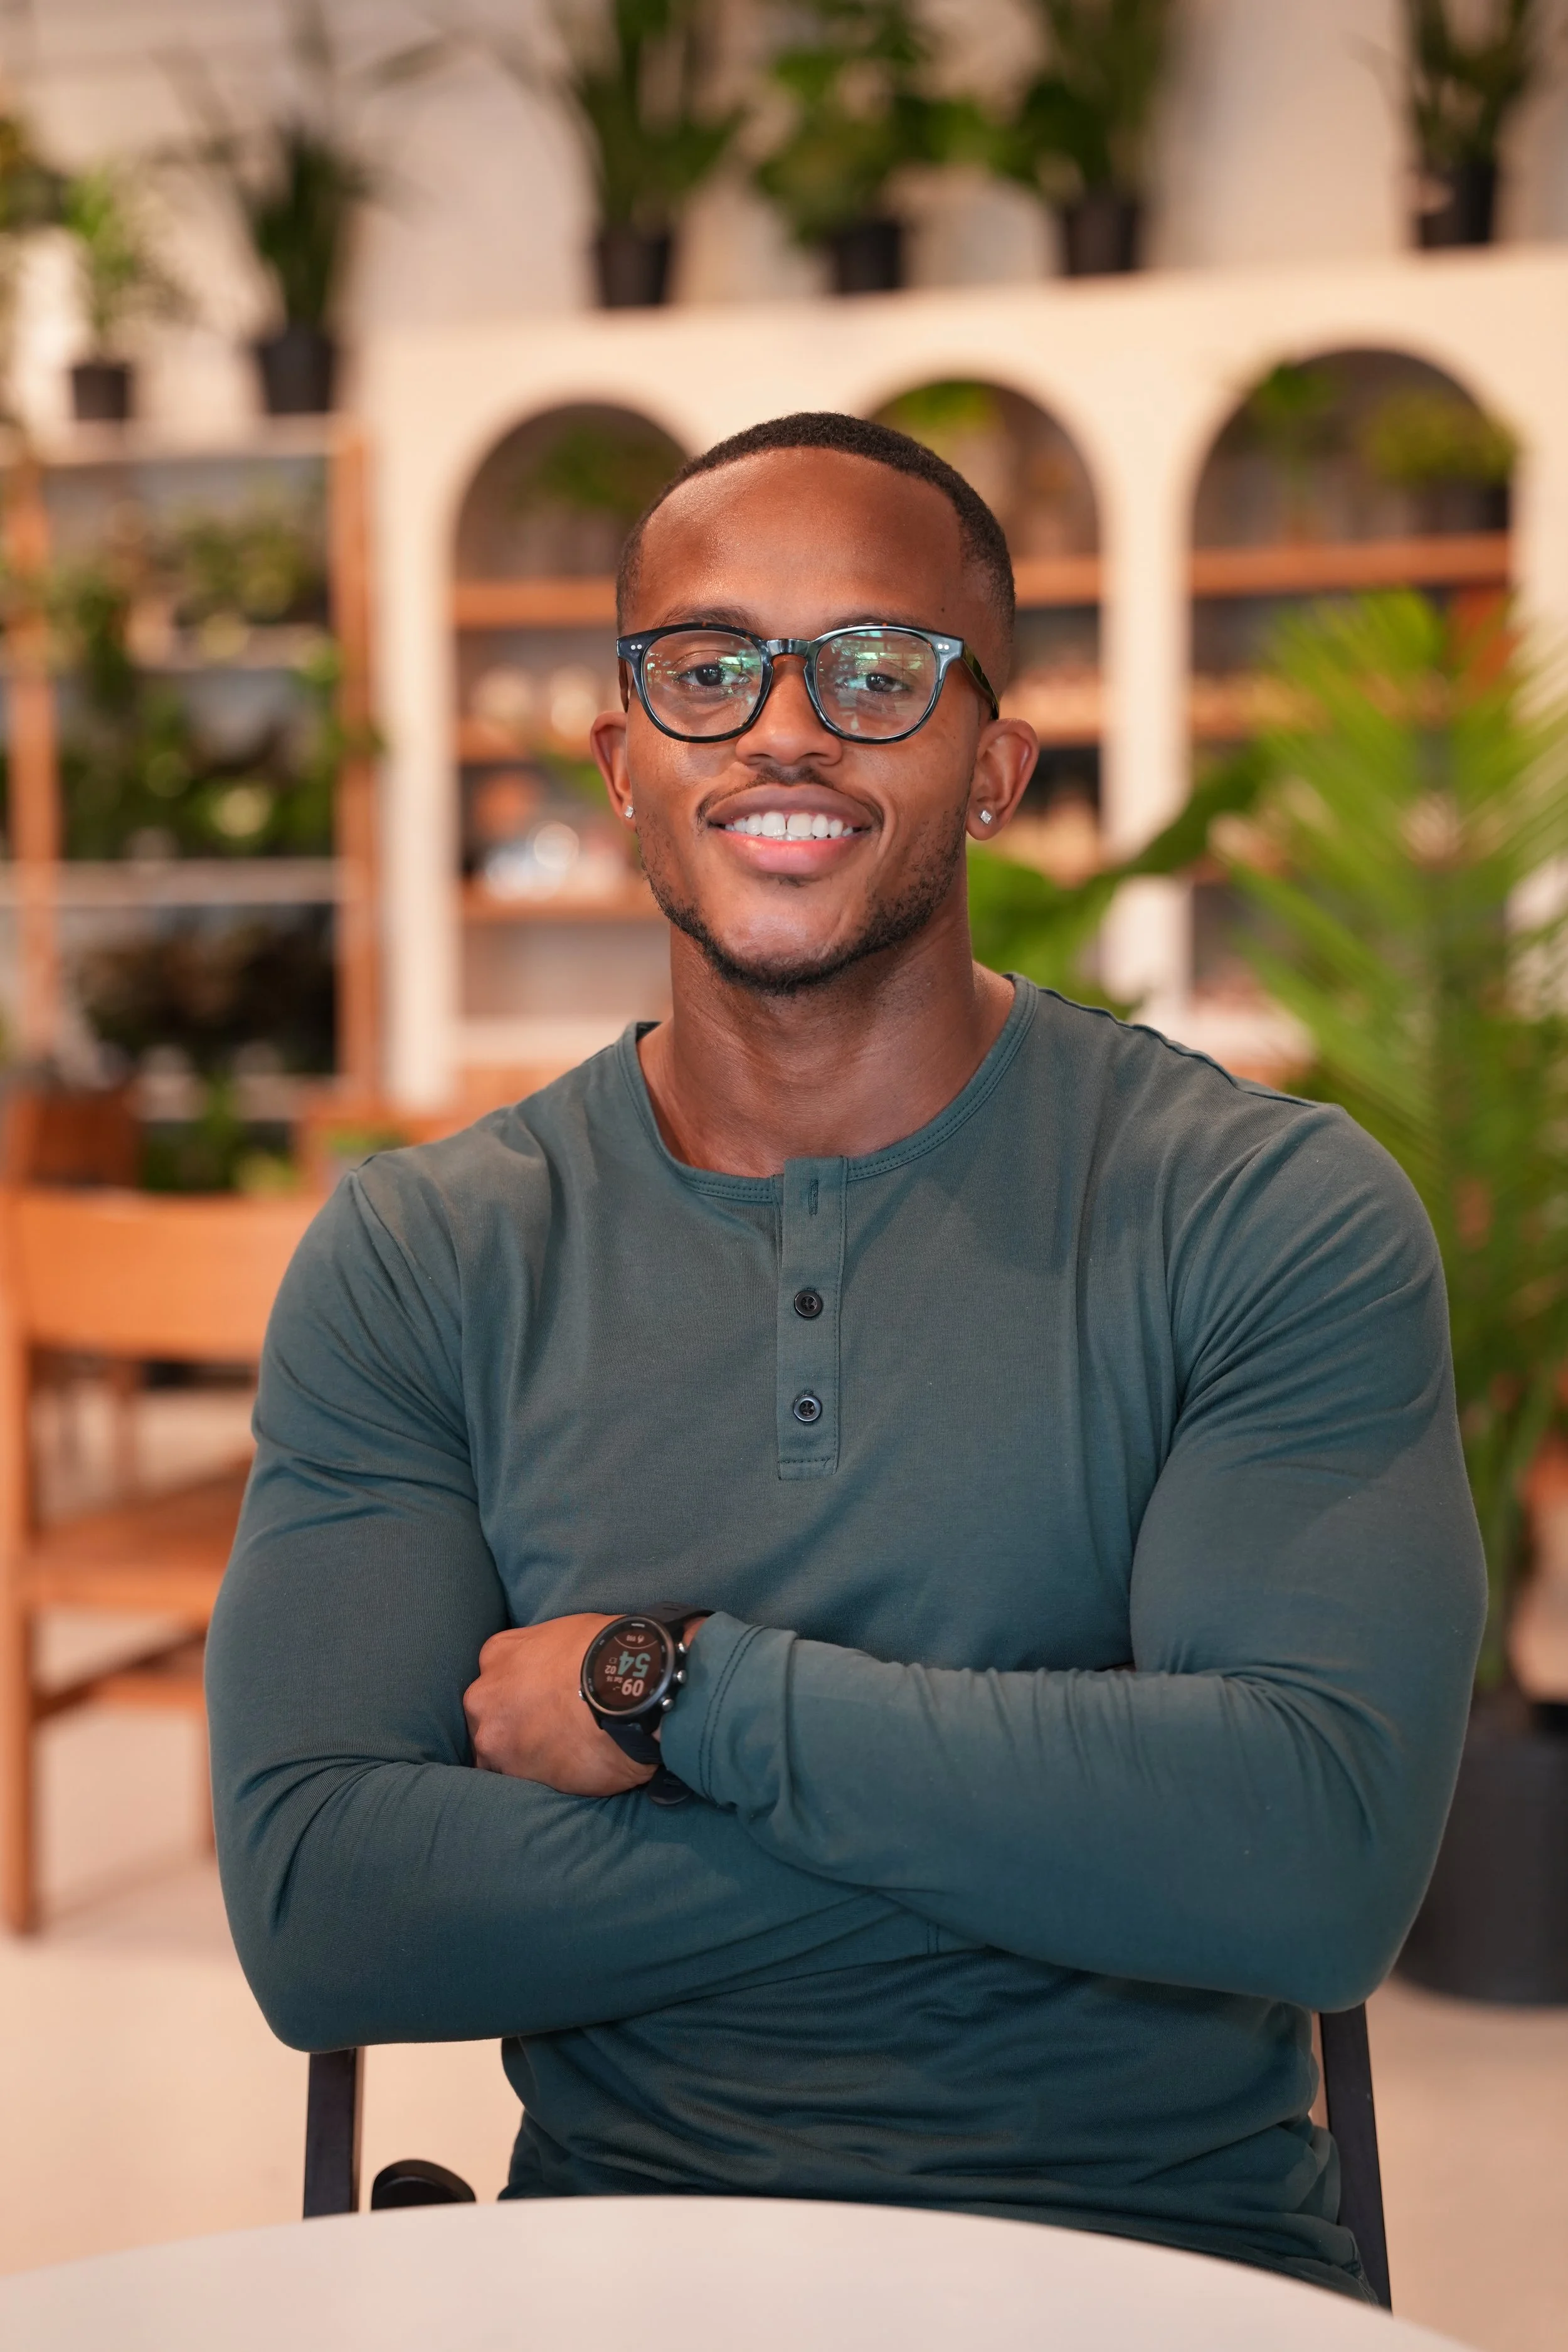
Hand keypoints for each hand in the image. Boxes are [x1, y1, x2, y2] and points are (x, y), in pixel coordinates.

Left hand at [464, 1613, 652, 1795]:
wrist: (629, 1693)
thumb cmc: (606, 1653)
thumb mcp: (567, 1633)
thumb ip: (545, 1653)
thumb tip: (559, 1668)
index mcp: (497, 1654)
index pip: (494, 1677)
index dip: (518, 1692)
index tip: (538, 1701)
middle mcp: (483, 1696)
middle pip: (488, 1716)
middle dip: (511, 1725)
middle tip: (549, 1730)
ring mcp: (494, 1738)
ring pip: (496, 1753)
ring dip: (521, 1757)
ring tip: (560, 1756)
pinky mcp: (513, 1775)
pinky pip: (518, 1781)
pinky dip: (537, 1779)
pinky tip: (566, 1771)